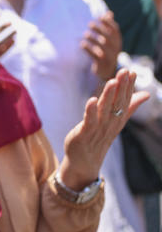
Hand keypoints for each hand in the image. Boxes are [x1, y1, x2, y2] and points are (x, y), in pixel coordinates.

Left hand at [60, 69, 148, 188]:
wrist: (85, 161)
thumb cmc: (99, 137)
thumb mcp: (116, 120)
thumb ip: (130, 106)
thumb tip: (147, 94)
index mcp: (117, 119)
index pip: (125, 100)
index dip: (128, 87)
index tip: (132, 72)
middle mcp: (110, 123)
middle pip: (117, 103)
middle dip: (121, 87)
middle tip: (124, 71)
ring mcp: (98, 129)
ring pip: (104, 111)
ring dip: (108, 96)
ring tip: (112, 81)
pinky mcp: (84, 134)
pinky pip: (89, 122)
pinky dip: (90, 111)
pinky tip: (91, 100)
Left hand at [82, 11, 121, 80]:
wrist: (108, 70)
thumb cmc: (107, 51)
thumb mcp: (110, 40)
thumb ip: (108, 27)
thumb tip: (109, 13)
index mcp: (118, 41)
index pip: (115, 30)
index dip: (109, 23)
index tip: (100, 17)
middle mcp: (115, 48)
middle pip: (108, 37)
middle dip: (100, 30)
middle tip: (90, 24)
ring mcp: (110, 57)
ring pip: (102, 47)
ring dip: (93, 39)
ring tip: (85, 34)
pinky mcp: (102, 64)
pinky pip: (95, 56)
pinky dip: (88, 50)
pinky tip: (82, 44)